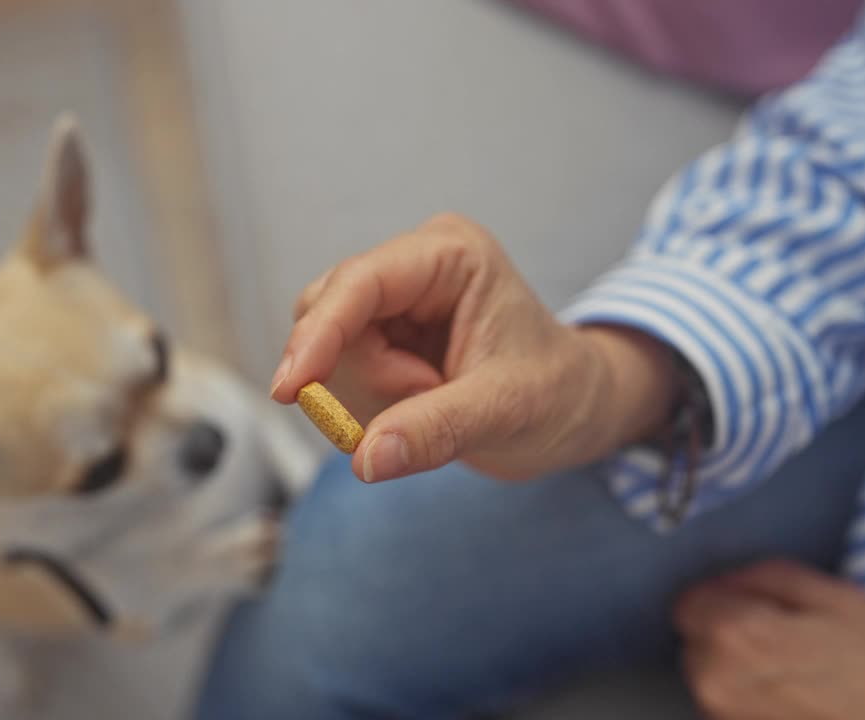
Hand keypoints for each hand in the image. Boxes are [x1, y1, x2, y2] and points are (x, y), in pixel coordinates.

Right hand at [270, 212, 675, 482]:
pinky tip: (415, 412)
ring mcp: (394, 302)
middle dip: (364, 377)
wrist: (576, 411)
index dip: (318, 334)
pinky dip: (366, 408)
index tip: (289, 389)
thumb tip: (366, 459)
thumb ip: (435, 430)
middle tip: (427, 401)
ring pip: (328, 352)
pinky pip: (338, 377)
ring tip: (435, 405)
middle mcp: (413, 266)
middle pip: (330, 315)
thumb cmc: (558, 395)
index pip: (360, 283)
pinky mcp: (382, 337)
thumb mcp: (505, 412)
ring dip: (368, 398)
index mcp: (450, 255)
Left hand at [675, 559, 864, 719]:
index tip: (757, 606)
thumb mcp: (835, 597)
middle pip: (695, 638)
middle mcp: (713, 679)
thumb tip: (730, 579)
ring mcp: (720, 717)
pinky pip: (725, 705)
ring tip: (795, 674)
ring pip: (708, 674)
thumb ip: (767, 576)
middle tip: (785, 641)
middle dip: (729, 632)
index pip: (690, 601)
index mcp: (735, 633)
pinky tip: (793, 700)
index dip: (726, 598)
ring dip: (736, 667)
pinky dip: (748, 698)